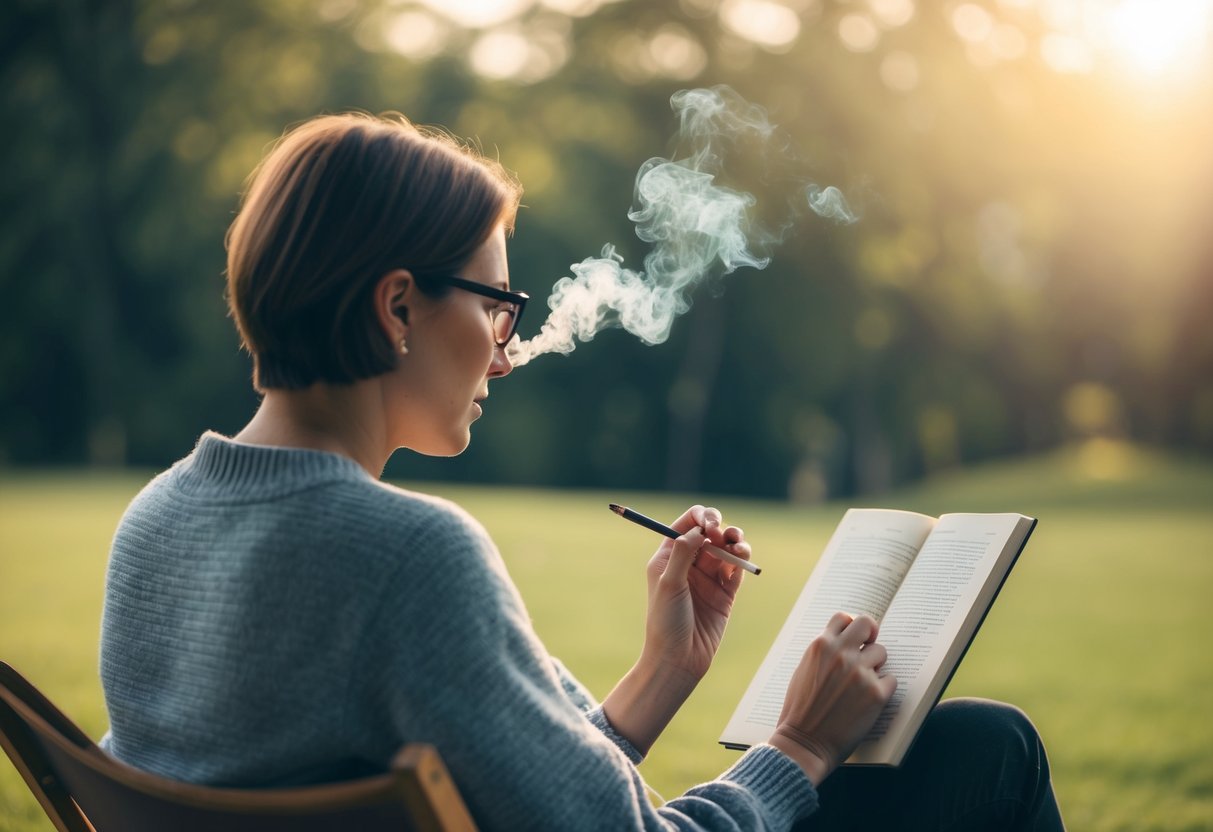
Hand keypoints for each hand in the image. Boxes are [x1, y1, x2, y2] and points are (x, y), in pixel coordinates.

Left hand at [641, 504, 751, 680]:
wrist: (679, 660)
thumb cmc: (665, 622)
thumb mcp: (669, 583)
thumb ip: (684, 552)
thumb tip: (700, 530)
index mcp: (669, 557)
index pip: (686, 525)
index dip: (700, 518)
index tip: (710, 524)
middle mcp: (689, 564)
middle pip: (709, 533)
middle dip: (720, 527)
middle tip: (722, 535)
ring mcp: (708, 578)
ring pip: (725, 549)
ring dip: (735, 540)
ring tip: (738, 545)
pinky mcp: (725, 593)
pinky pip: (736, 569)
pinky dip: (742, 559)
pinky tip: (743, 557)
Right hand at [769, 612, 896, 785]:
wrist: (803, 744)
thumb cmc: (799, 711)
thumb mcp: (802, 672)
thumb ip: (822, 654)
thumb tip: (843, 642)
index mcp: (820, 646)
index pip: (843, 618)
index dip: (852, 625)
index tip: (856, 636)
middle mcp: (841, 654)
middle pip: (867, 624)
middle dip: (870, 635)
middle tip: (870, 648)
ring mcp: (860, 673)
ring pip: (881, 653)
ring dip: (875, 666)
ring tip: (863, 684)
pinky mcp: (876, 694)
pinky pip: (891, 679)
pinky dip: (883, 689)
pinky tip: (869, 701)